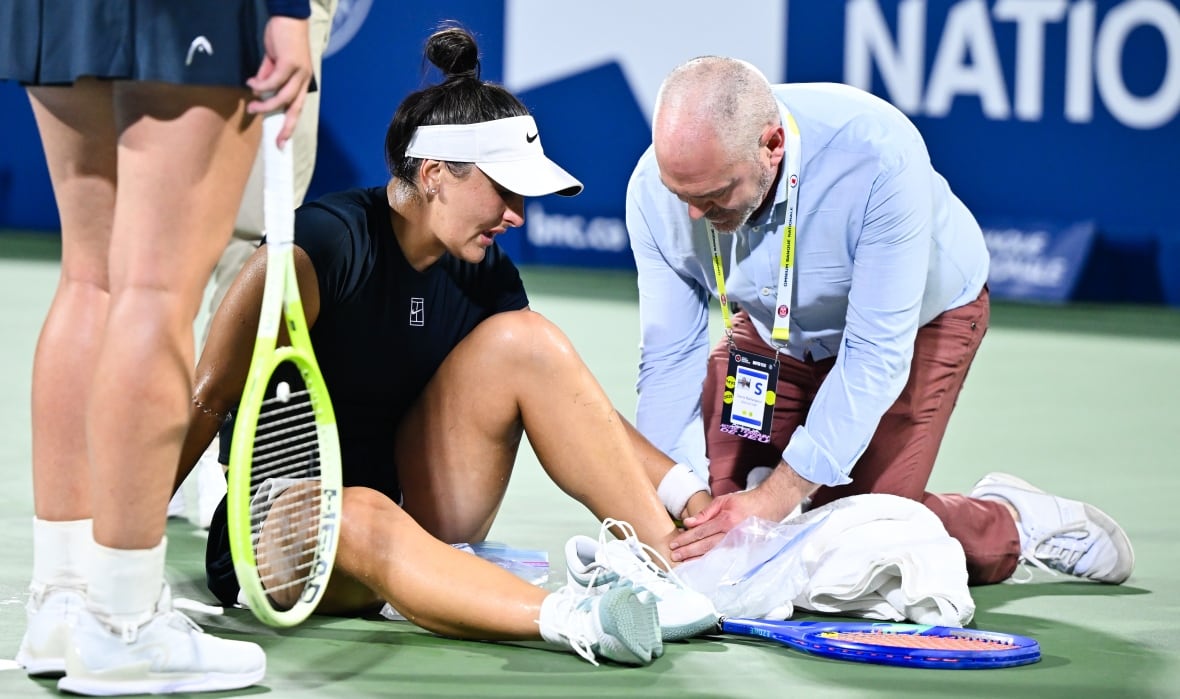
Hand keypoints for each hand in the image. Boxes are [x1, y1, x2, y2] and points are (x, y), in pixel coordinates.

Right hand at [247, 16, 311, 146]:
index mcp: (302, 82)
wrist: (289, 17)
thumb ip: (269, 76)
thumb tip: (259, 89)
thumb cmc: (283, 38)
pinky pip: (273, 81)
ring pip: (282, 97)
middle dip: (287, 127)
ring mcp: (298, 72)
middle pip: (295, 109)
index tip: (281, 142)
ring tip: (251, 105)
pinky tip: (251, 83)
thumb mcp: (274, 62)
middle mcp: (304, 80)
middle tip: (277, 141)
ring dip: (265, 103)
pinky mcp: (289, 63)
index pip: (297, 108)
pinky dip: (261, 85)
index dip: (289, 125)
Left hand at [669, 462, 816, 561]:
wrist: (770, 506)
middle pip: (705, 546)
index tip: (674, 543)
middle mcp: (732, 534)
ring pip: (714, 554)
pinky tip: (702, 565)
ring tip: (684, 562)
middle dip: (688, 551)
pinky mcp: (745, 549)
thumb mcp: (724, 500)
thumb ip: (706, 512)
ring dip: (697, 558)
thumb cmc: (746, 502)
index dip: (686, 539)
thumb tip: (689, 523)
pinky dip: (712, 561)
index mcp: (726, 520)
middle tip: (674, 555)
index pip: (701, 532)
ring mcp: (739, 544)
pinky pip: (725, 557)